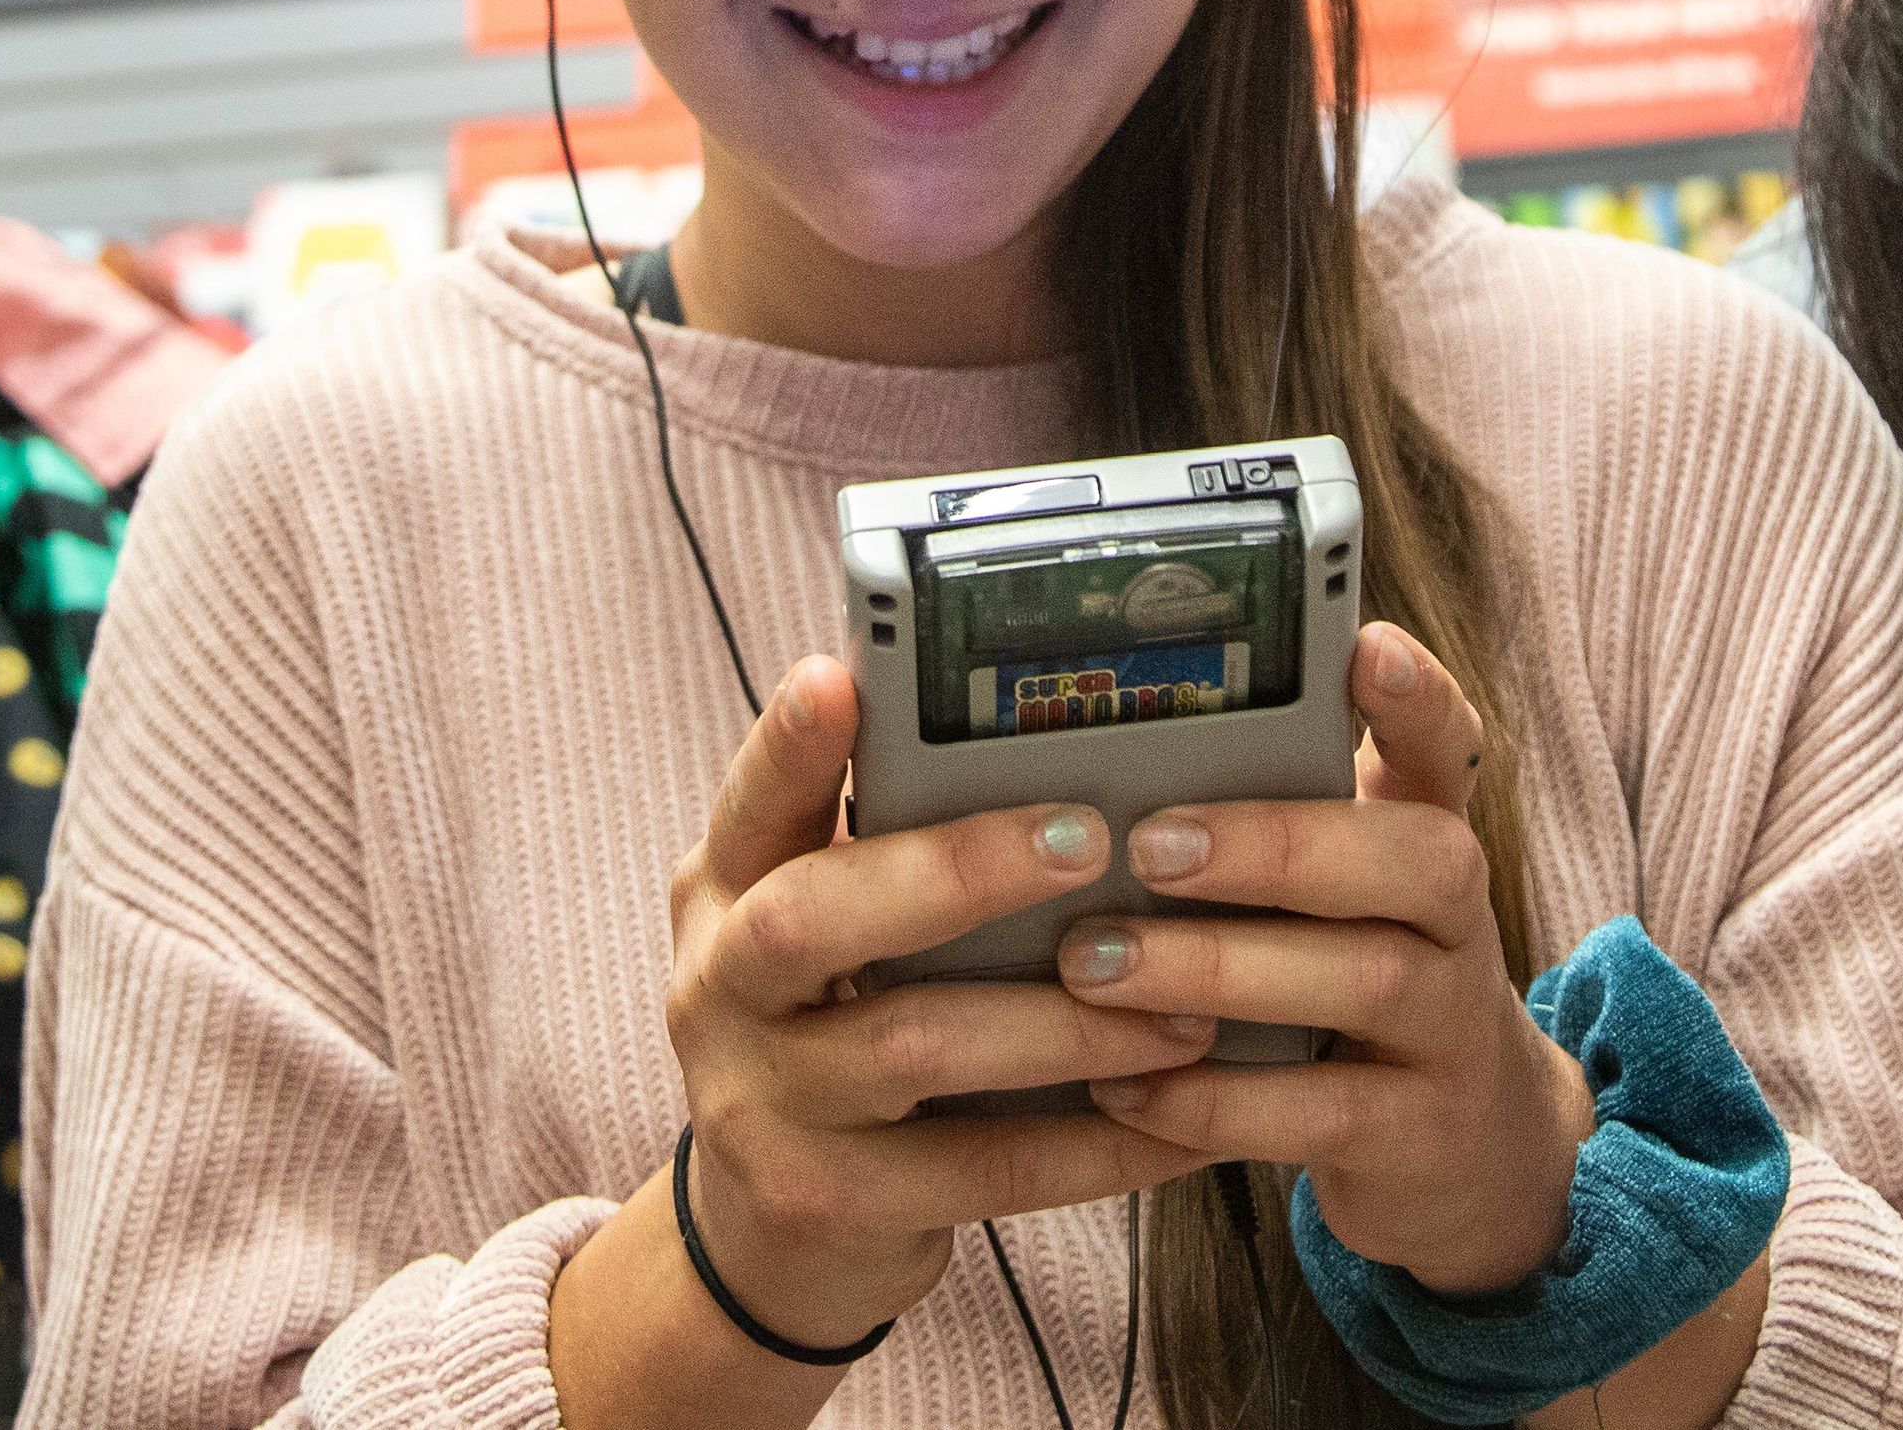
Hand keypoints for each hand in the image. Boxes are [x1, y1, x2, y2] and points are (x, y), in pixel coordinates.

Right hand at [662, 655, 1213, 1347]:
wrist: (776, 1226)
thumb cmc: (837, 1026)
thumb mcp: (826, 927)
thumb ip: (887, 847)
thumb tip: (1046, 748)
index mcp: (725, 889)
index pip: (750, 799)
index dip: (789, 742)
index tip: (840, 677)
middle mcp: (718, 987)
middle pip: (813, 916)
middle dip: (956, 871)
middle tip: (1089, 839)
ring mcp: (762, 1103)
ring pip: (915, 1047)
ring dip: (1064, 1023)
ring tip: (1184, 1008)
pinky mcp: (828, 1201)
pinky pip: (979, 1170)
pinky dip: (1091, 1146)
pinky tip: (1177, 1125)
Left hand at [1061, 621, 1592, 1294]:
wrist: (1467, 1151)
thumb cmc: (1350, 977)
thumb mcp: (1331, 891)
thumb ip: (1262, 813)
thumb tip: (1097, 743)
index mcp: (1426, 835)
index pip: (1445, 742)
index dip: (1415, 694)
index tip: (1363, 645)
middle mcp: (1460, 923)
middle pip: (1415, 857)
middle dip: (1276, 844)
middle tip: (1147, 846)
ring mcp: (1453, 1031)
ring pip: (1364, 980)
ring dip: (1217, 969)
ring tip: (1090, 964)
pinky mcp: (1420, 1136)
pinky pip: (1321, 1115)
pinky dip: (1211, 1101)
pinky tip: (1119, 1086)